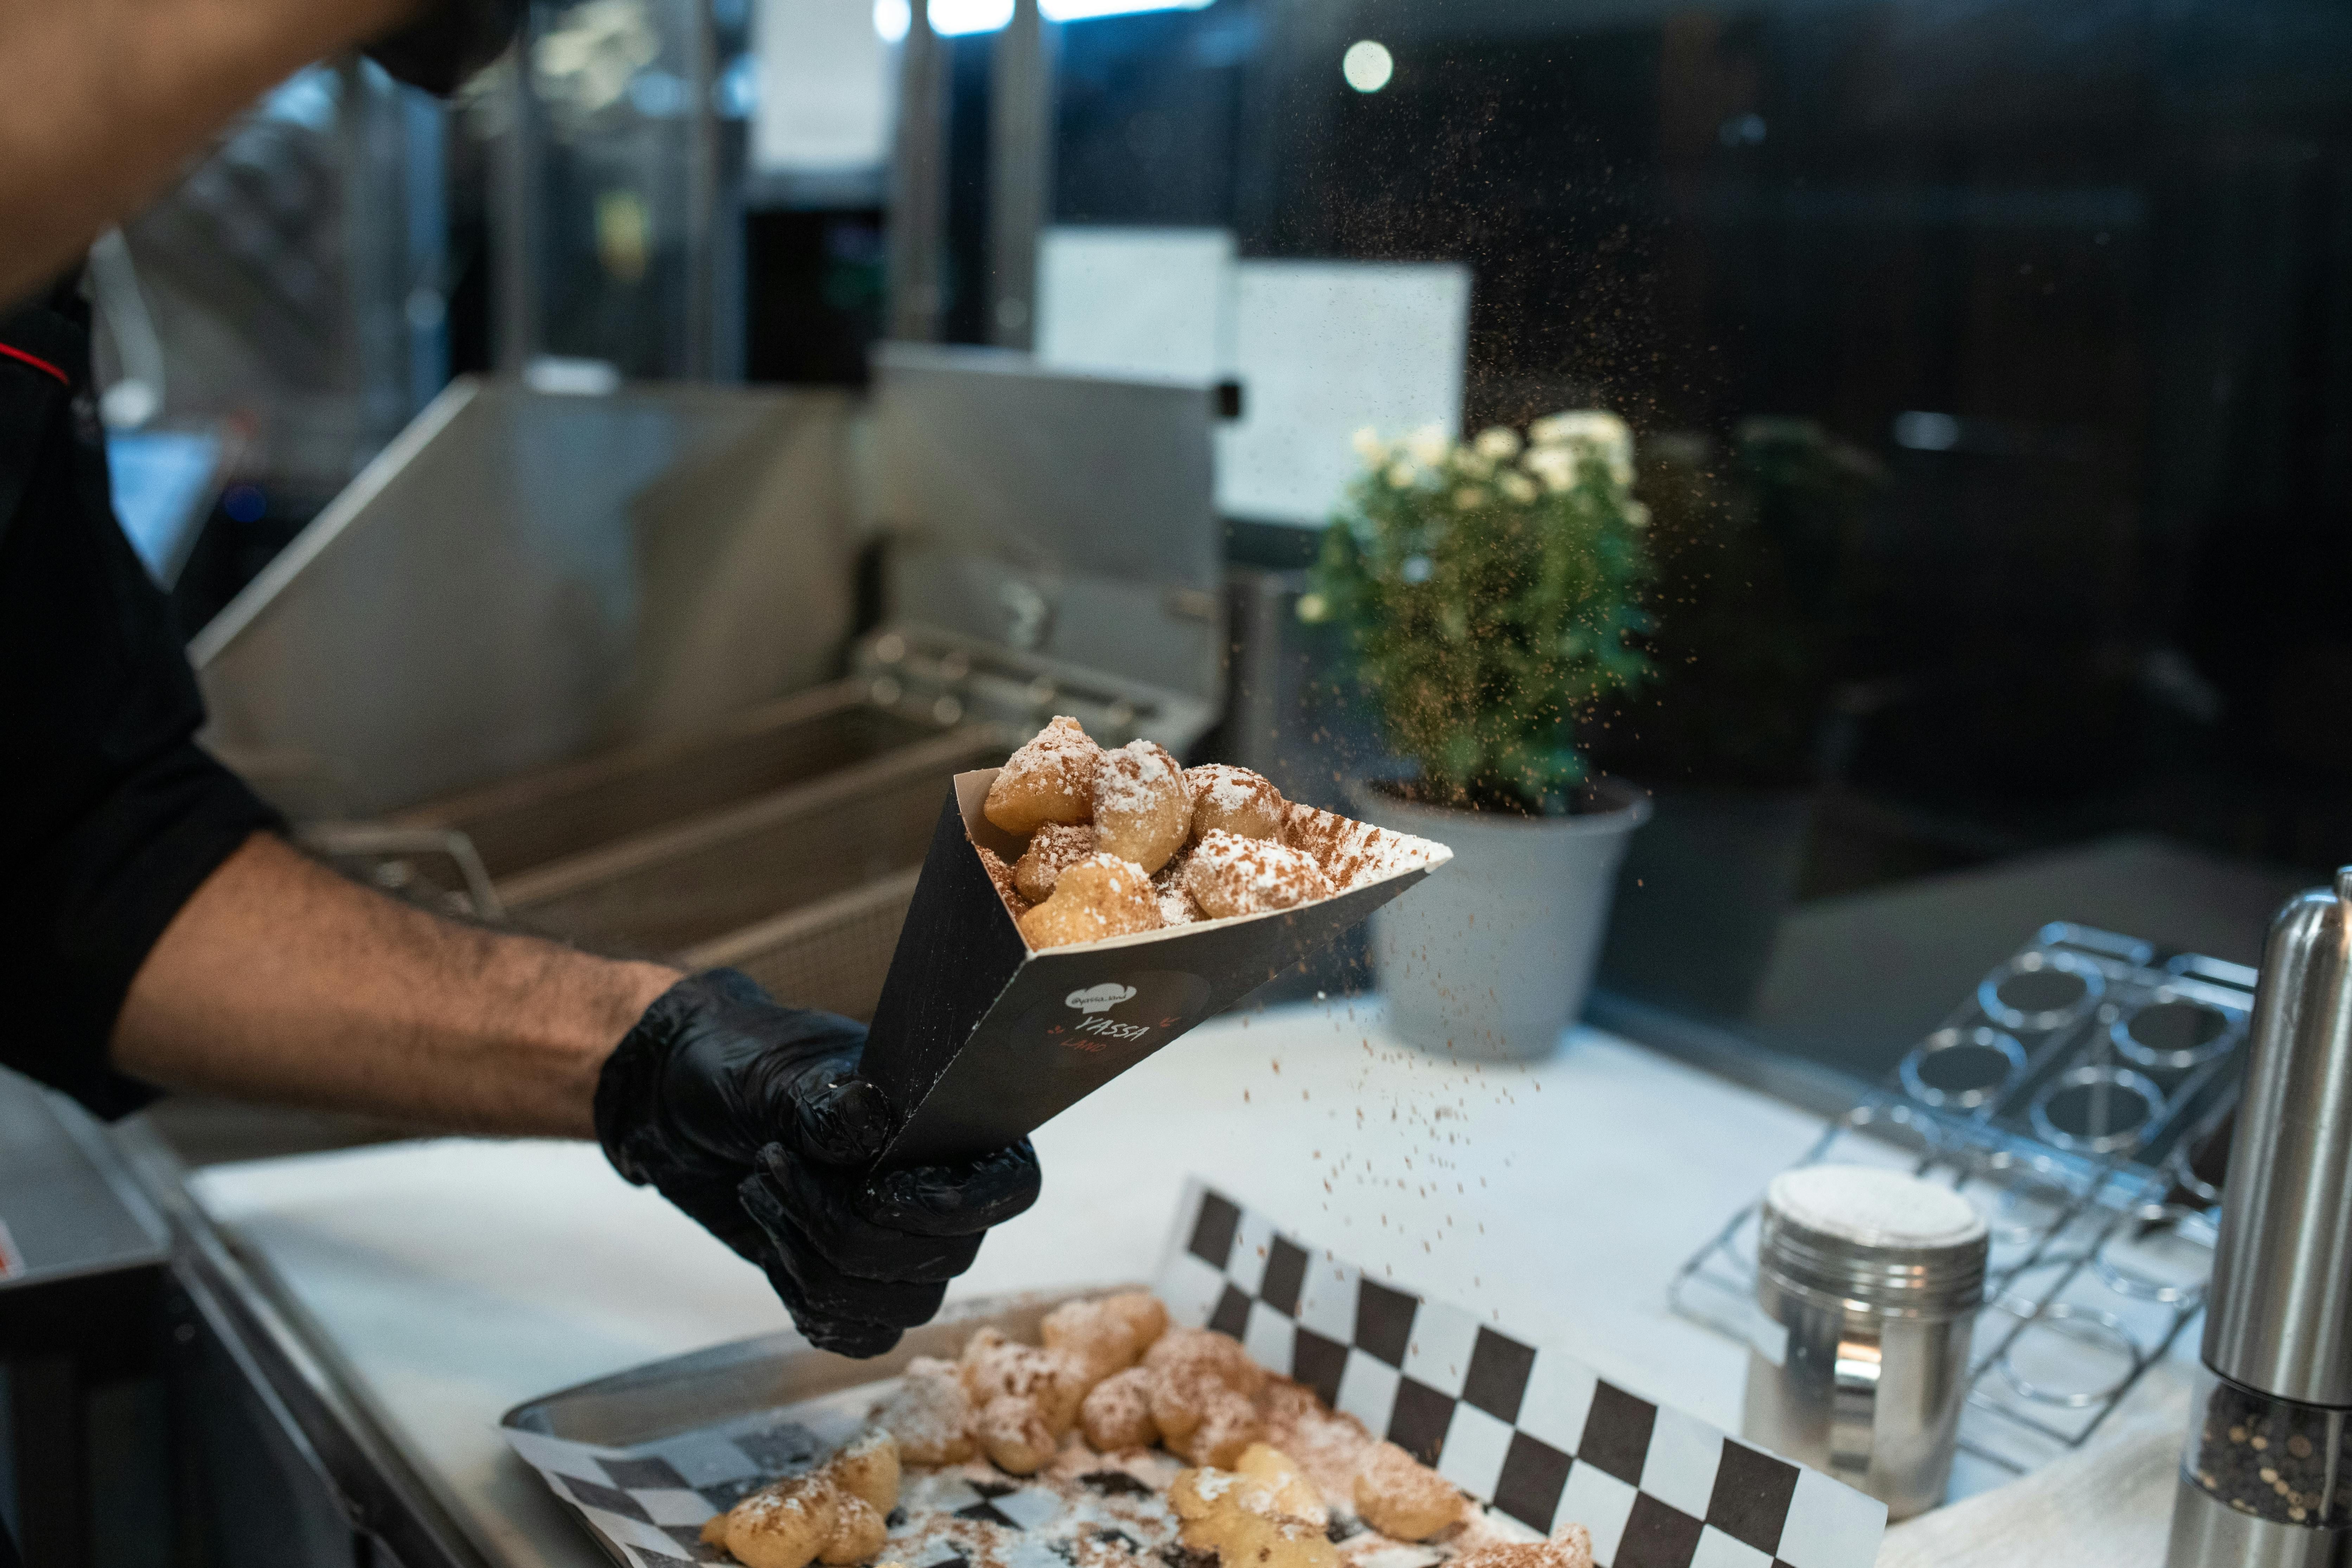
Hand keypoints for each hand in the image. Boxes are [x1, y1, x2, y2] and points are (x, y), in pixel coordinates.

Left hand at [594, 969, 1040, 1355]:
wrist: (677, 1104)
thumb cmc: (738, 1064)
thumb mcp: (775, 1073)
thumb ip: (826, 1102)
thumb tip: (876, 1124)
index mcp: (950, 1125)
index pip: (1008, 1188)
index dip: (956, 1207)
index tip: (871, 1192)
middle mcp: (942, 1192)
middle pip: (944, 1259)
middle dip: (842, 1227)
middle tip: (770, 1162)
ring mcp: (902, 1246)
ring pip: (902, 1307)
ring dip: (814, 1263)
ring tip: (761, 1193)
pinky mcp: (857, 1288)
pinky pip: (865, 1336)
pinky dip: (809, 1304)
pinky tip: (772, 1246)